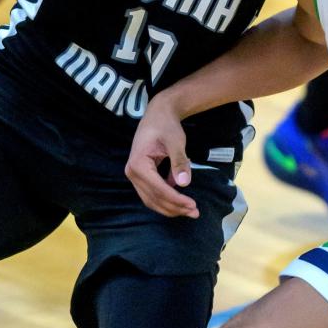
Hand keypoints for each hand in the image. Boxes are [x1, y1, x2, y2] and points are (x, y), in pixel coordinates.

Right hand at [125, 94, 199, 218]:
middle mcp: (132, 172)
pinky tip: (181, 202)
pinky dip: (166, 200)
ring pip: (151, 200)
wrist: (158, 115)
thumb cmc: (166, 126)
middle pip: (153, 198)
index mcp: (138, 164)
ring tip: (189, 211)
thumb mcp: (176, 141)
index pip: (158, 189)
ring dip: (170, 207)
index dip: (176, 200)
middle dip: (175, 208)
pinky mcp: (140, 176)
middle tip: (195, 212)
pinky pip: (152, 194)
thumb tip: (184, 184)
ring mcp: (134, 175)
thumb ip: (179, 162)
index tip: (193, 205)